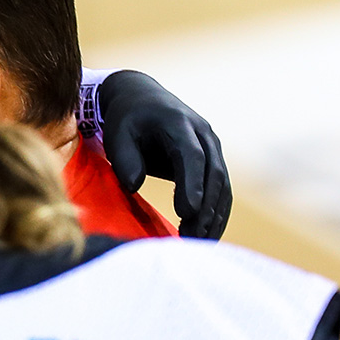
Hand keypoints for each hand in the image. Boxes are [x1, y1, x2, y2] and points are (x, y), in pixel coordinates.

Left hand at [97, 70, 230, 239]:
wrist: (142, 99)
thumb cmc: (127, 119)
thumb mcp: (117, 133)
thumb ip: (125, 158)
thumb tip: (133, 186)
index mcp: (178, 123)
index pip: (190, 156)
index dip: (191, 184)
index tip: (187, 212)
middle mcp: (203, 134)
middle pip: (212, 174)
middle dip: (205, 208)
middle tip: (190, 237)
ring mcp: (212, 147)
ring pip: (222, 185)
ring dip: (214, 215)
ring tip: (198, 241)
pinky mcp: (213, 161)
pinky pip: (221, 189)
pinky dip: (216, 212)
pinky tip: (206, 234)